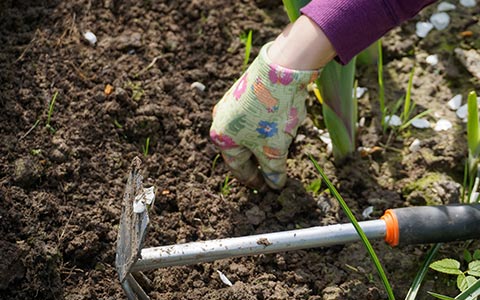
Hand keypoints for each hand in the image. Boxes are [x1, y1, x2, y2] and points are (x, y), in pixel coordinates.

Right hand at [210, 42, 319, 189]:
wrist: (281, 69)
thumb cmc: (272, 114)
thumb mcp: (274, 149)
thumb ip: (273, 171)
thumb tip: (275, 185)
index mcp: (222, 138)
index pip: (238, 168)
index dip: (254, 180)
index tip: (267, 188)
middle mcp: (221, 120)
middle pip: (242, 150)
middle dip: (259, 161)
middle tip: (274, 172)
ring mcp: (231, 104)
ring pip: (249, 133)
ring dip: (264, 143)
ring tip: (282, 148)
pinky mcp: (244, 92)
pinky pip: (254, 118)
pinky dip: (266, 127)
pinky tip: (281, 126)